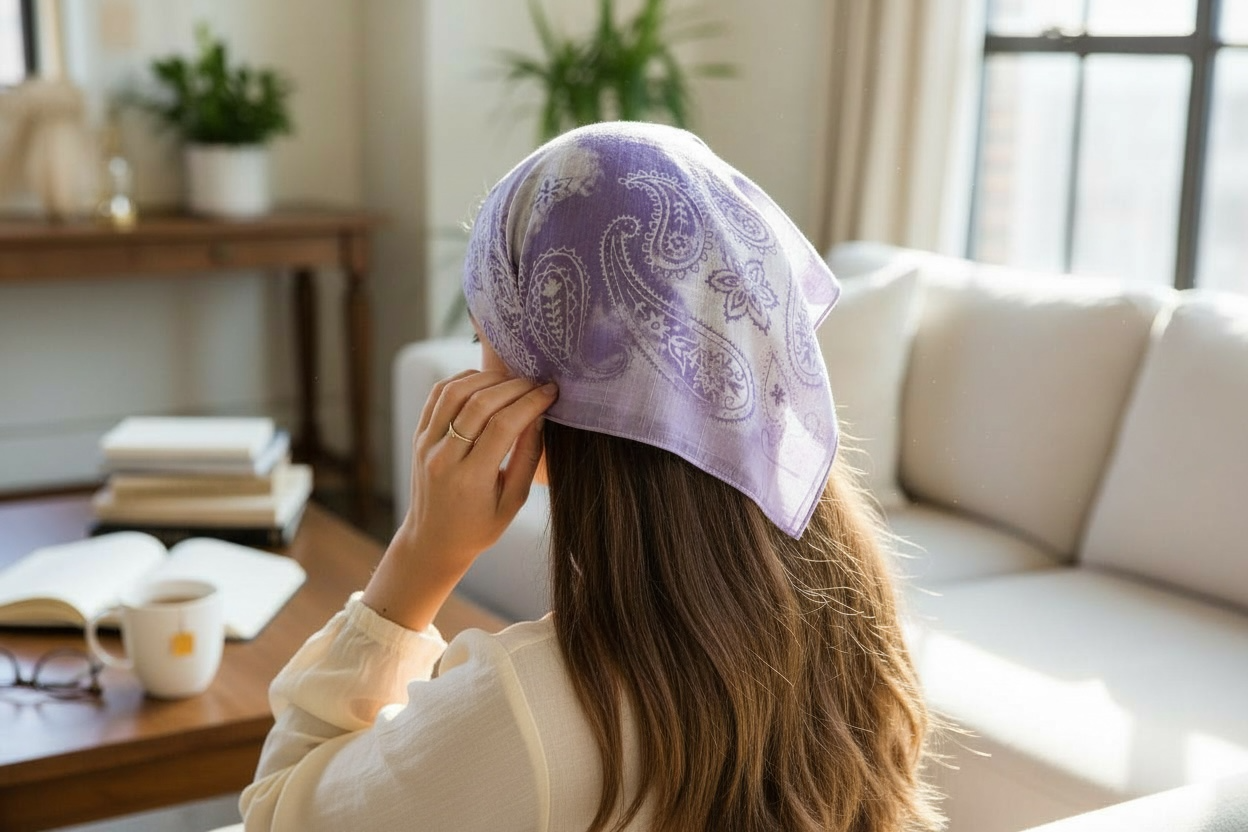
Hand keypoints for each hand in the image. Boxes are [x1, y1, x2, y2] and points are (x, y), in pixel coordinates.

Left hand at [363, 370, 557, 630]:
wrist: (433, 540)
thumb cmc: (479, 527)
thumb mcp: (513, 502)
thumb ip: (527, 458)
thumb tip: (539, 416)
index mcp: (470, 479)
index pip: (503, 426)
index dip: (530, 403)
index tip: (550, 392)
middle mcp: (444, 458)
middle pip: (480, 404)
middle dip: (514, 387)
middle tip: (536, 384)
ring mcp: (427, 444)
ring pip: (455, 392)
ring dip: (487, 378)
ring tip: (512, 381)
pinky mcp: (419, 436)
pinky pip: (438, 395)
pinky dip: (462, 380)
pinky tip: (485, 383)